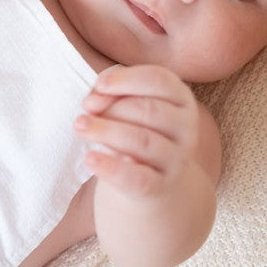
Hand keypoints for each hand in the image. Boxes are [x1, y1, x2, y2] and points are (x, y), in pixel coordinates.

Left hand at [75, 64, 199, 199]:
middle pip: (150, 110)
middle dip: (113, 108)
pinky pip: (137, 178)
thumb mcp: (129, 105)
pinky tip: (90, 158)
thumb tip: (94, 100)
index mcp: (181, 98)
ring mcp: (177, 159)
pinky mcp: (161, 187)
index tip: (99, 85)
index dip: (127, 79)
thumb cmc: (136, 129)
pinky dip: (111, 167)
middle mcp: (186, 128)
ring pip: (143, 141)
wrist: (150, 181)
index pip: (159, 80)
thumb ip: (113, 95)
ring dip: (106, 131)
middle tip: (84, 111)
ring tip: (80, 127)